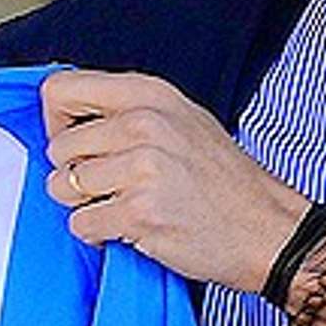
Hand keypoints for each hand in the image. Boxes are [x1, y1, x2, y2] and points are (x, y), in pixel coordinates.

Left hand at [41, 70, 308, 293]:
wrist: (268, 230)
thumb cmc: (225, 181)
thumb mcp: (181, 119)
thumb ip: (127, 110)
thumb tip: (67, 116)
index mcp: (149, 94)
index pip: (59, 90)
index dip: (56, 122)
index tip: (77, 144)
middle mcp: (143, 123)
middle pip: (57, 148)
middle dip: (74, 174)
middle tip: (113, 186)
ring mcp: (141, 167)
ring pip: (63, 187)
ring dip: (87, 206)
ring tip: (127, 206)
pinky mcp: (139, 212)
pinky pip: (81, 224)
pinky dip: (99, 234)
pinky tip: (133, 228)